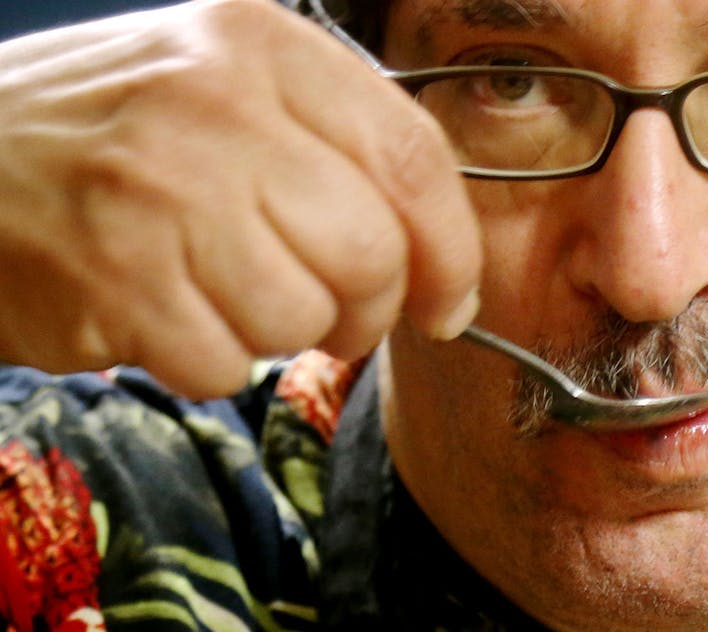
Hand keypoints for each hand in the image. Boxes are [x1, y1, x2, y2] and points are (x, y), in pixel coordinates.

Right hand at [0, 0, 480, 398]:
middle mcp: (213, 104)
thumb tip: (443, 261)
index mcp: (259, 45)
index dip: (451, 250)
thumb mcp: (223, 89)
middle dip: (366, 311)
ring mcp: (158, 190)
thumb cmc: (113, 139)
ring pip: (302, 318)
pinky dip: (201, 362)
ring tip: (216, 293)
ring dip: (274, 335)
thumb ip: (336, 149)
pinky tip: (159, 313)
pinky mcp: (112, 279)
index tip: (447, 300)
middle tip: (328, 314)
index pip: (412, 155)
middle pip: (371, 252)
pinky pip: (222, 367)